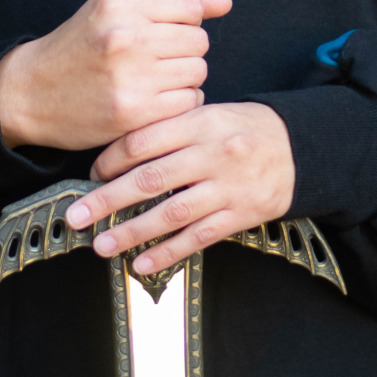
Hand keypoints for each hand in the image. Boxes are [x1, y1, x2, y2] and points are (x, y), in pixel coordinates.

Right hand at [0, 0, 231, 152]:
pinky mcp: (134, 113)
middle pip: (199, 41)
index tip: (170, 31)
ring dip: (185, 77)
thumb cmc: (75, 48)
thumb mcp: (110, 10)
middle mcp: (127, 37)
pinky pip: (189, 102)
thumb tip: (223, 3)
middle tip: (160, 58)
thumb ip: (167, 3)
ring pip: (198, 72)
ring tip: (157, 79)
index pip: (191, 7)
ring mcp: (132, 77)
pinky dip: (180, 102)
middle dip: (186, 50)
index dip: (187, 21)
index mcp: (120, 5)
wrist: (29, 93)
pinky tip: (156, 99)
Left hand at [65, 103, 294, 275]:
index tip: (91, 174)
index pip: (143, 141)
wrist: (300, 146)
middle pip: (150, 180)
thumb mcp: (210, 113)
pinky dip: (168, 252)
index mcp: (199, 122)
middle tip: (76, 216)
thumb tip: (120, 155)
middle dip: (107, 200)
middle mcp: (212, 154)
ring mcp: (227, 187)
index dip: (111, 160)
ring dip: (132, 232)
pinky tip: (143, 263)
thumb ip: (171, 130)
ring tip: (102, 245)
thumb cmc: (245, 128)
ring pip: (171, 214)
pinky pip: (198, 237)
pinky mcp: (241, 214)